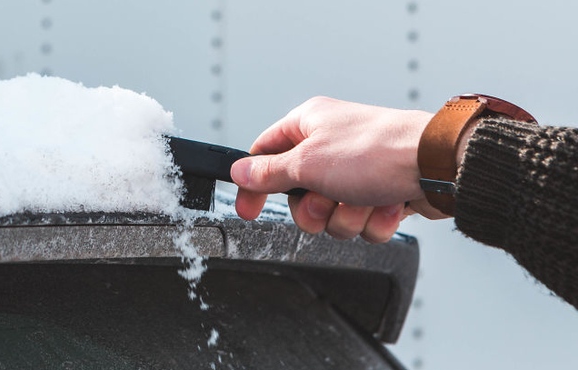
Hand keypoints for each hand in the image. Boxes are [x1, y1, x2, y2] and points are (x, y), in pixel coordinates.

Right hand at [231, 96, 448, 242]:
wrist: (438, 166)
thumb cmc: (377, 151)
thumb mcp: (308, 163)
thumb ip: (269, 173)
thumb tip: (239, 171)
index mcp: (308, 125)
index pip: (264, 155)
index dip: (254, 185)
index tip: (248, 210)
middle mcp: (331, 145)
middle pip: (299, 195)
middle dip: (314, 209)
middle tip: (326, 201)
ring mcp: (357, 170)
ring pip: (331, 214)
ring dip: (347, 216)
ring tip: (365, 200)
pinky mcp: (380, 191)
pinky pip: (360, 221)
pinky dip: (372, 220)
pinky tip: (387, 204)